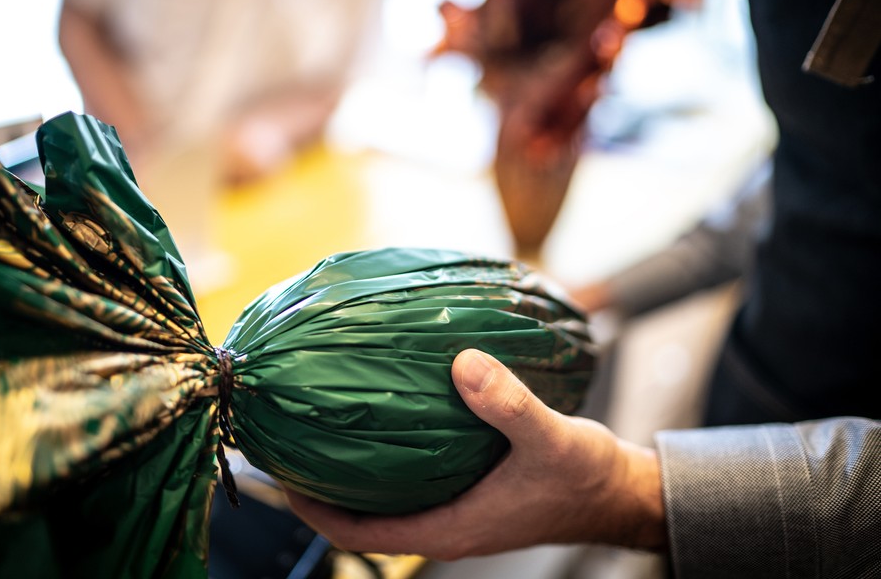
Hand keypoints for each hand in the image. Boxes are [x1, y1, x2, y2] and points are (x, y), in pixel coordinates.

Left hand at [283, 349, 666, 559]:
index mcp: (450, 528)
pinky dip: (389, 458)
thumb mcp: (550, 438)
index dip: (313, 509)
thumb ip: (509, 404)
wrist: (617, 492)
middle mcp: (445, 524)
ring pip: (386, 498)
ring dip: (353, 473)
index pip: (360, 535)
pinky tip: (387, 417)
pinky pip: (413, 480)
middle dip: (321, 486)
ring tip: (325, 428)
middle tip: (290, 442)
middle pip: (362, 518)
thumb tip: (463, 363)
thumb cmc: (585, 478)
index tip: (281, 473)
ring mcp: (456, 509)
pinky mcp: (469, 491)